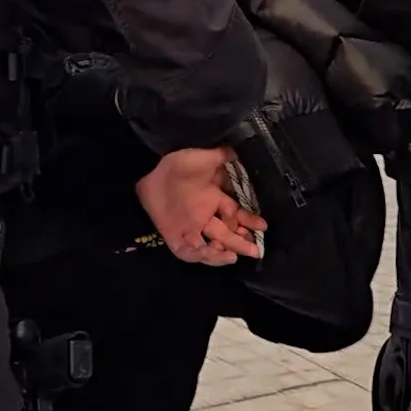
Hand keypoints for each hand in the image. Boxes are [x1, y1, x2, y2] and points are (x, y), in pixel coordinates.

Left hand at [135, 147, 265, 264]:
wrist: (147, 170)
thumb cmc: (176, 165)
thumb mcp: (202, 159)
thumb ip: (222, 157)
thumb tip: (239, 154)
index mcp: (213, 199)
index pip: (236, 215)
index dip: (249, 221)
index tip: (263, 226)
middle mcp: (204, 216)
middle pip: (227, 234)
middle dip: (242, 242)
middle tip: (257, 250)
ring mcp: (189, 227)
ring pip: (210, 246)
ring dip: (223, 253)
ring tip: (235, 256)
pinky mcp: (173, 236)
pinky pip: (188, 251)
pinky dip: (200, 255)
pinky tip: (211, 253)